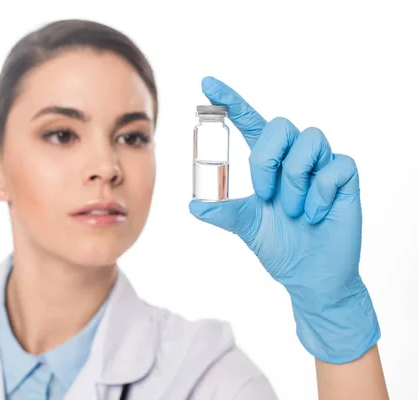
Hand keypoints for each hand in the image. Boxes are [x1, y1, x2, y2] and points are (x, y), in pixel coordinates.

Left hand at [189, 77, 379, 363]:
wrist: (308, 275)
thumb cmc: (278, 244)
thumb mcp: (245, 225)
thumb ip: (223, 211)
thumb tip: (193, 205)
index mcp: (268, 160)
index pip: (249, 120)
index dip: (229, 100)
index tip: (206, 83)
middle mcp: (294, 155)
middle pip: (281, 124)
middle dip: (267, 160)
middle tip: (266, 195)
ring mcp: (321, 164)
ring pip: (310, 140)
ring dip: (294, 180)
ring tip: (294, 210)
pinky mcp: (346, 178)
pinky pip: (335, 166)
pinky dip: (320, 195)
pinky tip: (316, 215)